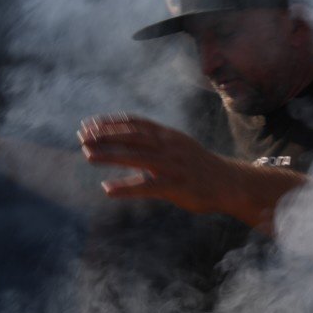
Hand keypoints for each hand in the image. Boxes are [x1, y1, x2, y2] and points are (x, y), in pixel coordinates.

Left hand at [78, 113, 240, 213]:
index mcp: (169, 136)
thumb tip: (129, 145)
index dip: (110, 122)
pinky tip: (107, 189)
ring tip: (87, 155)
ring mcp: (173, 165)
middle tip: (82, 137)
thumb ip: (155, 145)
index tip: (88, 124)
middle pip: (132, 136)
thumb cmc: (200, 168)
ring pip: (136, 156)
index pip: (135, 123)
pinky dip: (126, 187)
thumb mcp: (178, 148)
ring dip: (110, 155)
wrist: (230, 183)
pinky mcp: (176, 186)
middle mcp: (169, 146)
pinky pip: (147, 186)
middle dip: (105, 135)